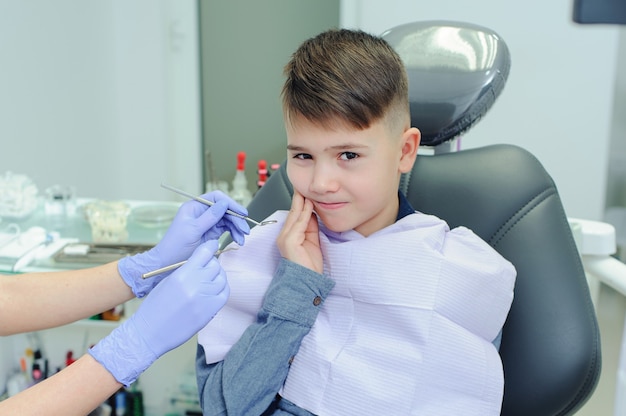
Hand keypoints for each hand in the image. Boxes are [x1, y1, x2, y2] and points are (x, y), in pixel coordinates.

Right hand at [89, 240, 228, 385]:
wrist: (150, 332)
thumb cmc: (155, 307)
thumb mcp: (167, 281)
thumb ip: (185, 270)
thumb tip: (201, 261)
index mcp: (182, 274)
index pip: (204, 253)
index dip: (211, 247)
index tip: (213, 245)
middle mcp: (195, 284)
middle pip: (215, 266)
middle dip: (212, 264)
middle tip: (208, 268)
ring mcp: (205, 298)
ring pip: (222, 279)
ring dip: (218, 278)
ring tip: (210, 281)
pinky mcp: (210, 311)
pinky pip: (224, 294)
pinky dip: (222, 290)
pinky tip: (214, 292)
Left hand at [119, 191, 248, 296]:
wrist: (168, 263)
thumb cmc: (175, 246)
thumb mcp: (193, 230)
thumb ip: (209, 217)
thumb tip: (224, 204)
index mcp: (195, 207)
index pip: (216, 198)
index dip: (230, 203)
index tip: (241, 213)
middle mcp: (202, 212)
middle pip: (225, 209)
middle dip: (236, 219)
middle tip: (245, 230)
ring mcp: (207, 222)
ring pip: (227, 220)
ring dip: (237, 228)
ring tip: (242, 238)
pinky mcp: (211, 232)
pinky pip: (226, 229)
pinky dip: (233, 234)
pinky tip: (238, 240)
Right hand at [276, 191, 322, 273]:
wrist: (306, 282)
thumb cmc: (309, 265)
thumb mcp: (312, 241)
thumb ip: (311, 227)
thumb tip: (312, 213)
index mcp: (289, 235)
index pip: (295, 215)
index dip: (300, 203)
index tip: (305, 192)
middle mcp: (284, 235)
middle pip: (293, 213)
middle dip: (299, 198)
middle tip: (304, 185)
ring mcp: (286, 238)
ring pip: (295, 216)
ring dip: (302, 202)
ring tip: (307, 190)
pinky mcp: (290, 241)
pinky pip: (299, 224)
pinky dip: (305, 213)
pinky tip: (309, 205)